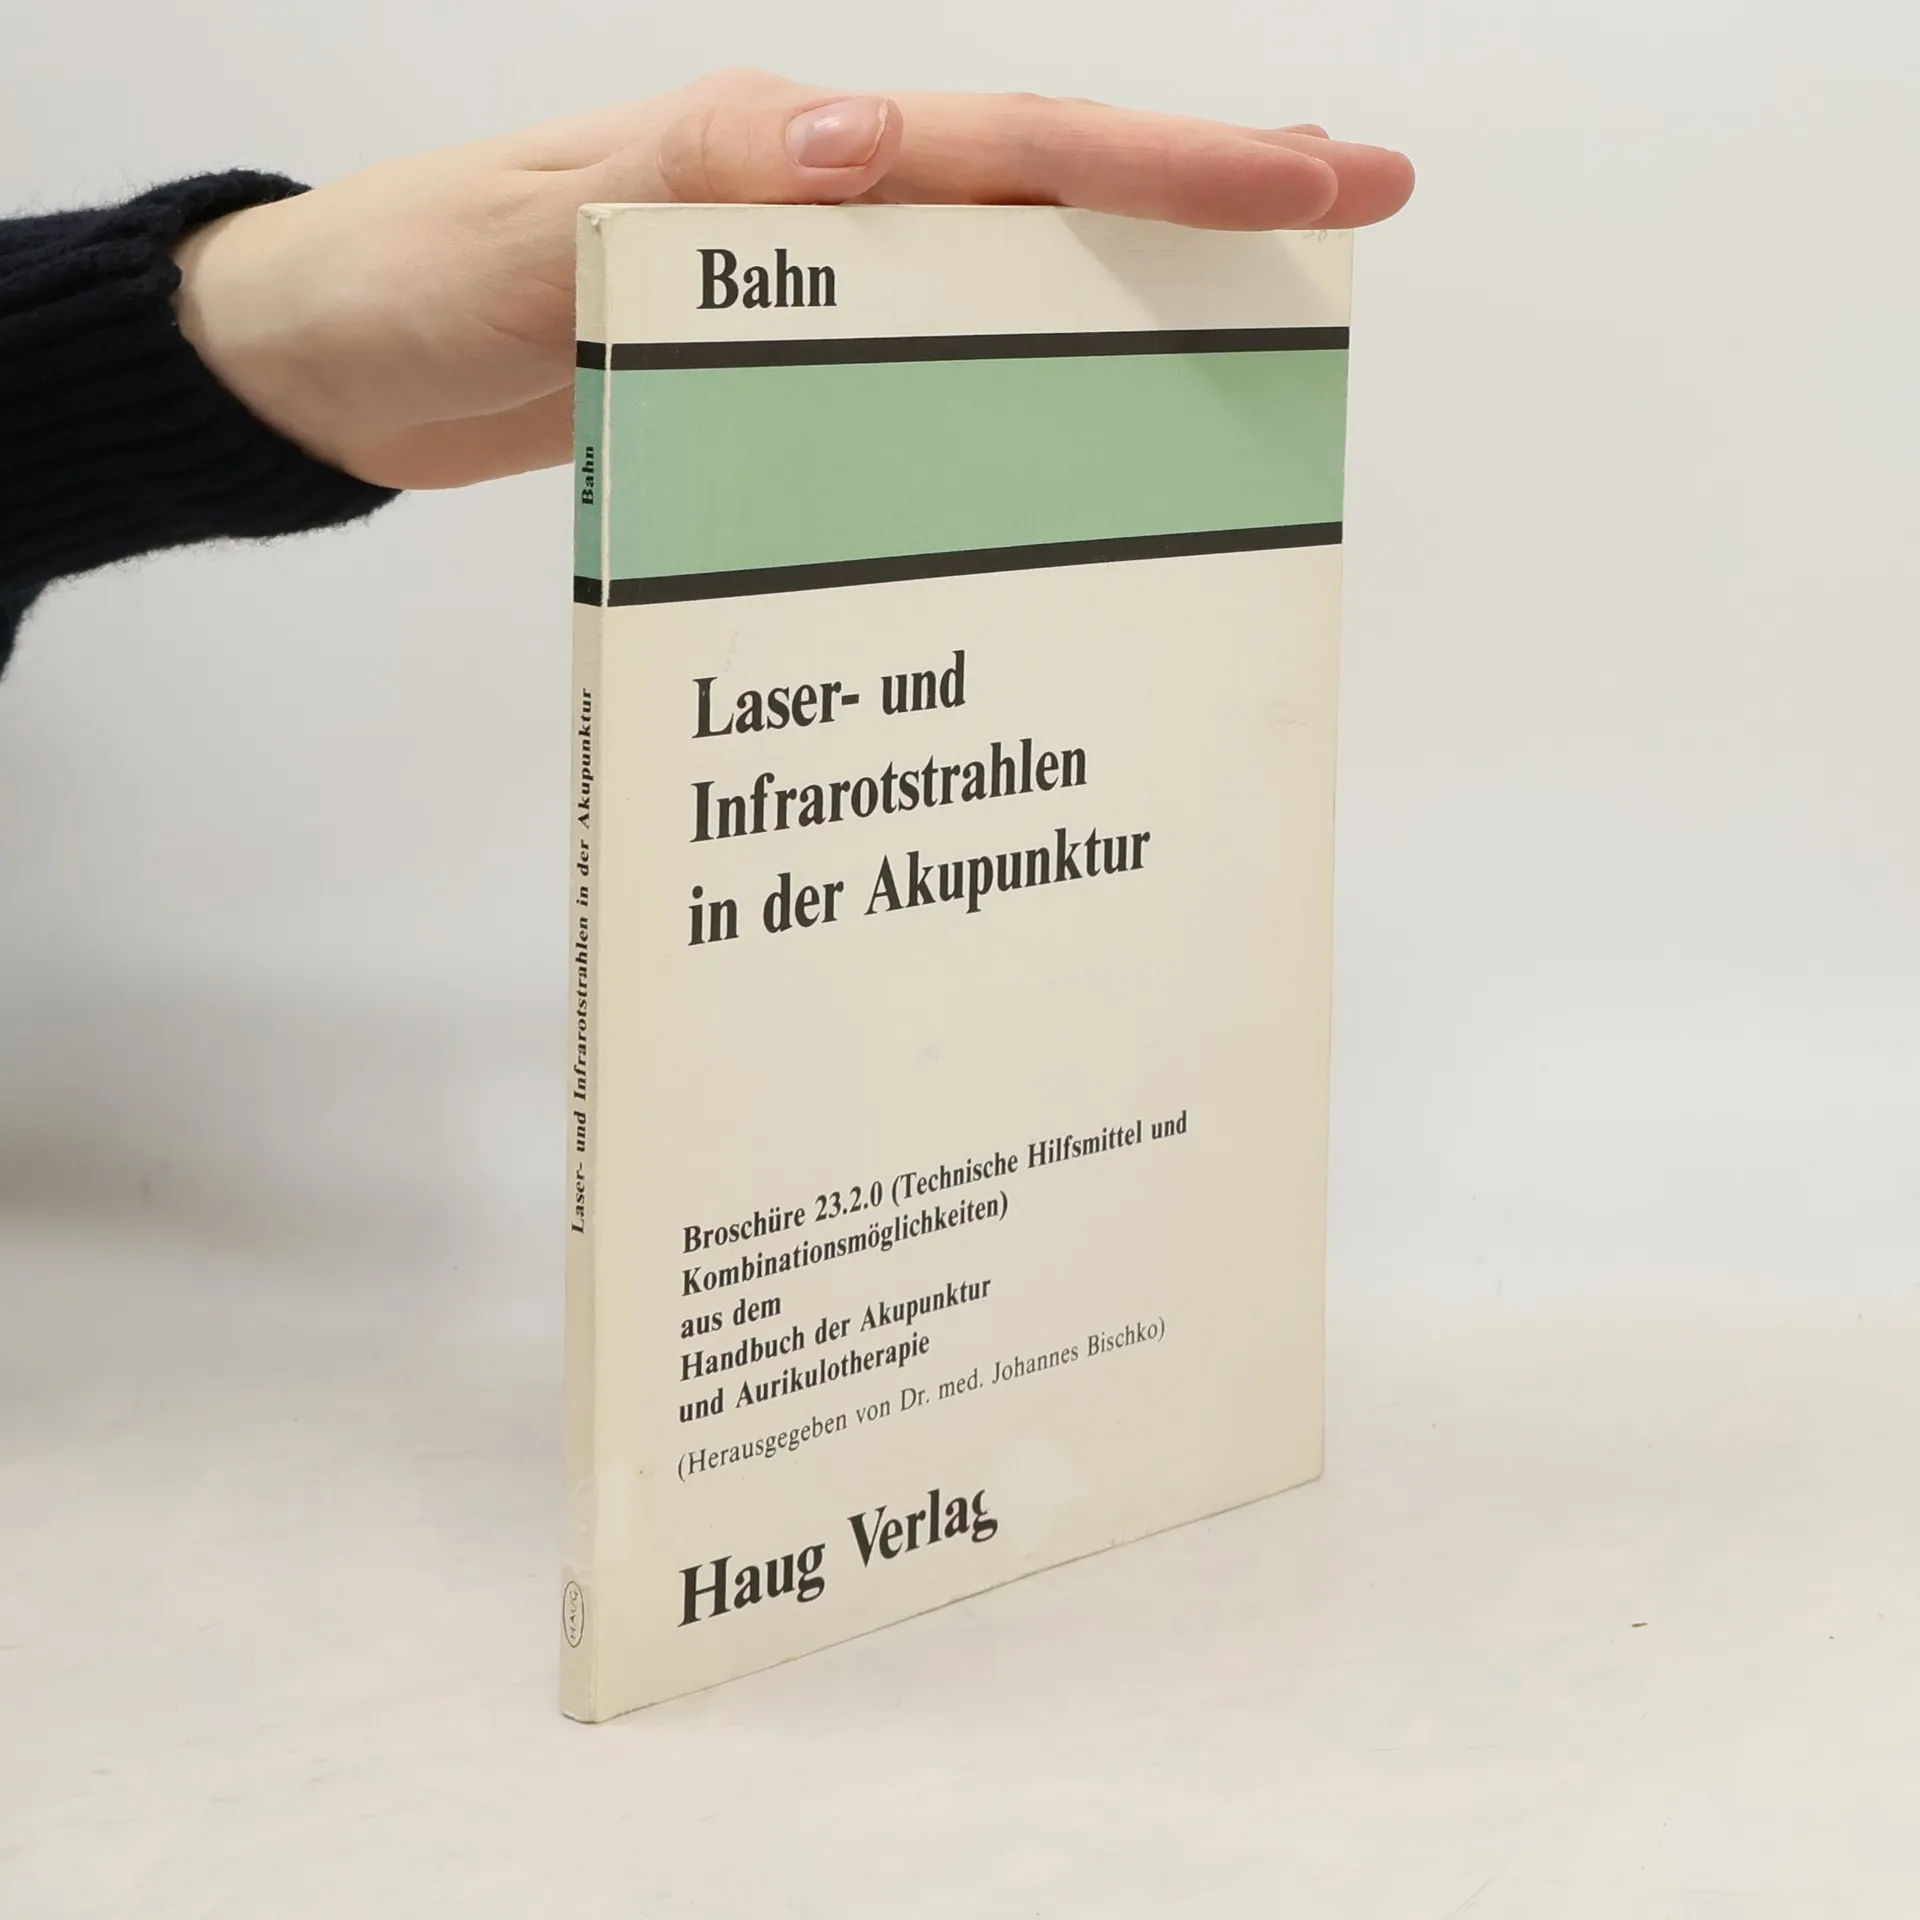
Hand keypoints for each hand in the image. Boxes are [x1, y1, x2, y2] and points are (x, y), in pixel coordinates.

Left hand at [172, 70, 1413, 490]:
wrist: (349, 362)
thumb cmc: (423, 280)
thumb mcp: (536, 225)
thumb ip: (692, 178)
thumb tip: (862, 144)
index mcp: (783, 159)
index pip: (1008, 148)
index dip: (1165, 162)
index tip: (1314, 175)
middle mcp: (816, 212)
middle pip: (1041, 200)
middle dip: (1198, 206)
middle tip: (1351, 223)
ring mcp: (804, 295)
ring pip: (998, 288)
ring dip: (1121, 307)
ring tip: (1250, 348)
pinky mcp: (777, 375)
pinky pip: (920, 373)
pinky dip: (1007, 397)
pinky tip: (1063, 448)